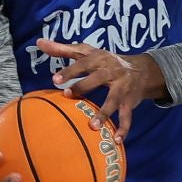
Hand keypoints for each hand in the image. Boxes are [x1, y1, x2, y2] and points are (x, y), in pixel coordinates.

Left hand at [35, 38, 165, 138]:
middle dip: (83, 86)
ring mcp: (123, 88)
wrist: (142, 70)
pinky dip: (124, 128)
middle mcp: (113, 72)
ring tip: (92, 125)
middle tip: (67, 95)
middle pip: (98, 78)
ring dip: (104, 113)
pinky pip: (128, 116)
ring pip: (114, 100)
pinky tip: (117, 139)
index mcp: (100, 59)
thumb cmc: (106, 61)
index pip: (83, 63)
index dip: (70, 71)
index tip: (55, 79)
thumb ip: (62, 49)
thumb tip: (39, 42)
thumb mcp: (87, 52)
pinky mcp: (130, 102)